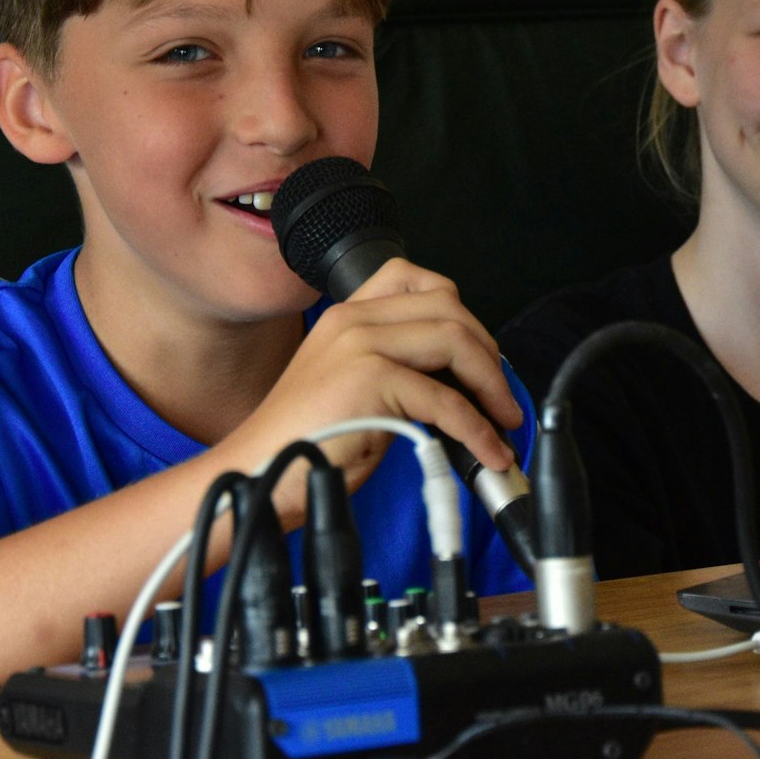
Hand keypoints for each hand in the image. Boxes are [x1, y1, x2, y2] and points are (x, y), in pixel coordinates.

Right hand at [228, 258, 523, 498]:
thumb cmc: (306, 443)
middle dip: (487, 353)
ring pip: (455, 341)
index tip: (479, 356)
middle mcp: (353, 319)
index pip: (418, 281)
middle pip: (449, 307)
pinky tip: (484, 451)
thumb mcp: (356, 389)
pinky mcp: (369, 380)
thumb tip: (462, 384)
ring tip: (502, 421)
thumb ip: (398, 368)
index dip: (462, 314)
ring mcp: (359, 344)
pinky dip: (477, 429)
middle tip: (500, 397)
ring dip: (491, 385)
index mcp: (348, 315)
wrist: (257, 477)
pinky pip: (445, 399)